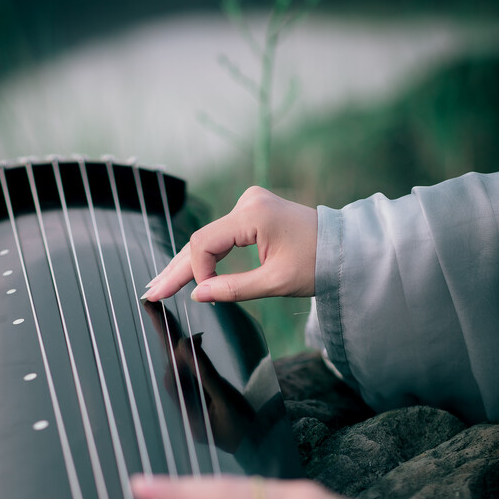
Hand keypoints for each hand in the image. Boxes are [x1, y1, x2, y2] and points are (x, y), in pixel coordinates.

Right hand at [142, 187, 317, 302]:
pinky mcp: (253, 213)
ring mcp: (249, 206)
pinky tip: (184, 272)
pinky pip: (221, 237)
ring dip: (187, 264)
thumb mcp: (275, 283)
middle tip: (152, 292)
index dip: (197, 272)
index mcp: (253, 215)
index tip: (206, 296)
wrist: (347, 248)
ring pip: (208, 240)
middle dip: (177, 270)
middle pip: (200, 241)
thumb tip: (198, 295)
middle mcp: (247, 203)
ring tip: (160, 285)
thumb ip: (233, 289)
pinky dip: (205, 257)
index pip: (204, 244)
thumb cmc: (318, 263)